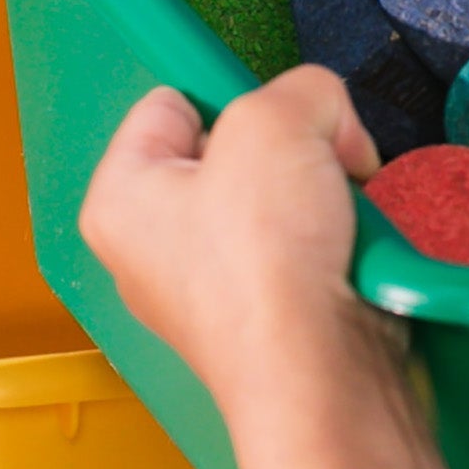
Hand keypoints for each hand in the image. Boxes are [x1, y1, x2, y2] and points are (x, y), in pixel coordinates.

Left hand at [80, 68, 386, 433]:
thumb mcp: (277, 121)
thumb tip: (328, 121)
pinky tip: (349, 253)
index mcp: (120, 199)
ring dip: (322, 193)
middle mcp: (152, 250)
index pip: (169, 103)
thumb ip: (303, 89)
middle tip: (313, 167)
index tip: (267, 124)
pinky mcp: (266, 320)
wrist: (322, 379)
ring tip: (338, 216)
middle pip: (231, 151)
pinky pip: (304, 248)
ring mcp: (210, 291)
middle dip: (288, 149)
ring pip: (277, 197)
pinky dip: (336, 241)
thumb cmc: (266, 262)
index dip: (230, 98)